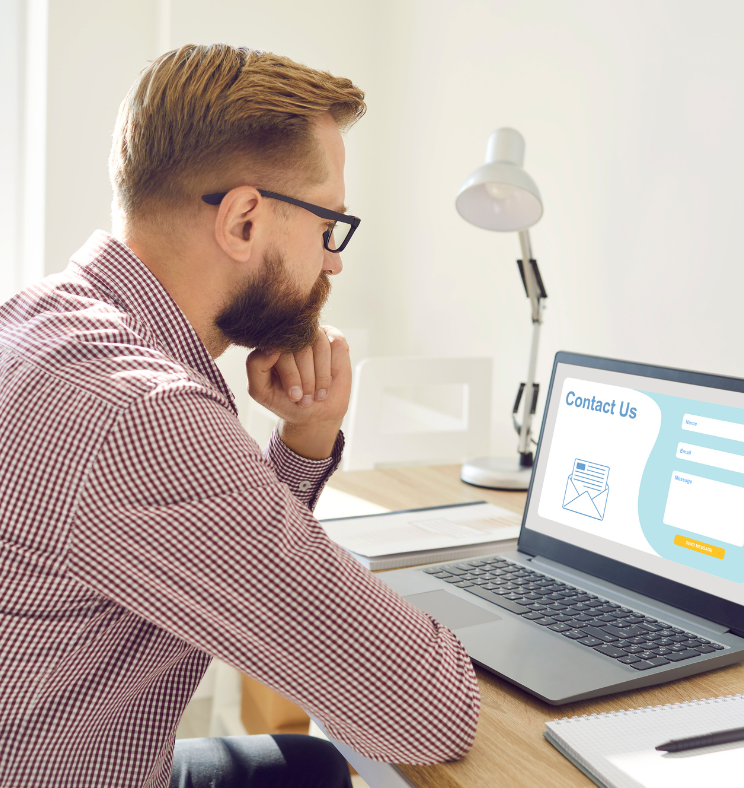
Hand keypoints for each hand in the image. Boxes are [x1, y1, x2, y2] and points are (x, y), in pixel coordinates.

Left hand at [245, 326, 350, 458]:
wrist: (315, 414)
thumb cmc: (285, 401)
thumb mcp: (261, 390)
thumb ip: (255, 366)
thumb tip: (271, 347)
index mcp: (271, 343)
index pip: (279, 346)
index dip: (290, 373)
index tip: (294, 396)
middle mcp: (292, 335)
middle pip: (301, 347)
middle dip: (306, 379)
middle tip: (305, 400)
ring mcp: (314, 334)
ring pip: (320, 345)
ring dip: (320, 375)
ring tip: (317, 395)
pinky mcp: (334, 338)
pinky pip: (336, 345)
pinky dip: (333, 367)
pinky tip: (329, 381)